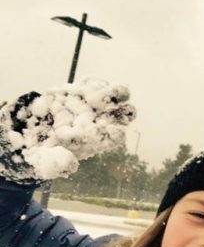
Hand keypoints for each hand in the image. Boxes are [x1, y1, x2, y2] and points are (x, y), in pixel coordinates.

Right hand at [0, 77, 134, 183]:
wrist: (32, 129)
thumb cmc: (44, 150)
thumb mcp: (45, 161)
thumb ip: (57, 164)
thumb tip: (71, 164)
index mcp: (100, 140)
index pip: (117, 135)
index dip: (113, 131)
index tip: (99, 127)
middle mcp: (104, 121)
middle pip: (128, 112)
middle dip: (118, 108)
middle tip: (95, 107)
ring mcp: (98, 104)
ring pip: (121, 94)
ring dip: (110, 92)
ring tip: (89, 98)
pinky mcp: (86, 89)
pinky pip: (99, 81)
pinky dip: (93, 82)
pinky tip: (77, 88)